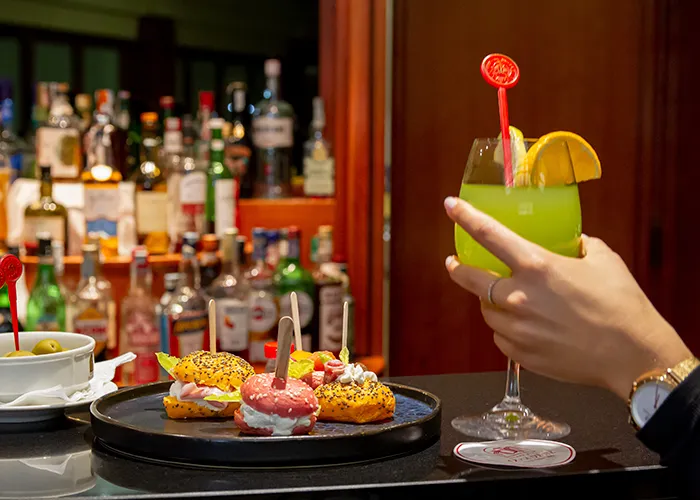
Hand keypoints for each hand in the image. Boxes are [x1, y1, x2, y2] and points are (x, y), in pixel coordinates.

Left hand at [443, 196, 690, 399]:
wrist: (633, 355)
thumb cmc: (622, 306)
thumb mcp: (604, 260)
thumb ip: (580, 246)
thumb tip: (572, 244)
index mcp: (537, 267)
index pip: (489, 234)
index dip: (466, 217)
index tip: (451, 207)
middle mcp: (519, 297)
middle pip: (470, 279)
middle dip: (458, 269)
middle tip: (454, 263)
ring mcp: (517, 329)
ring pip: (487, 311)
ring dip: (491, 303)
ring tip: (507, 300)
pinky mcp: (521, 354)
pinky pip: (501, 337)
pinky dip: (507, 330)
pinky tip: (524, 327)